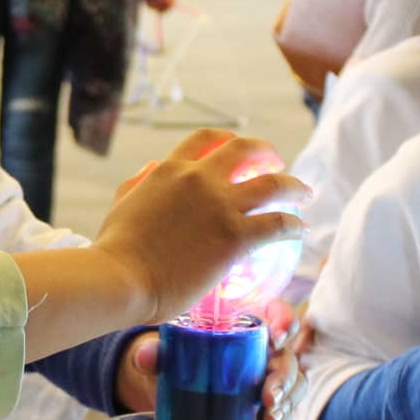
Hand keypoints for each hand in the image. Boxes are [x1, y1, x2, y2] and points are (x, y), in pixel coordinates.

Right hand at [92, 130, 309, 323]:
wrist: (121, 279)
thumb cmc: (114, 251)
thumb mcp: (121, 204)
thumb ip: (139, 183)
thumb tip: (152, 168)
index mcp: (170, 169)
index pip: (206, 140)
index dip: (228, 140)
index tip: (238, 151)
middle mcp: (200, 179)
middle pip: (246, 150)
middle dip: (268, 153)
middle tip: (278, 165)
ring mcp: (221, 206)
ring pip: (273, 185)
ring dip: (294, 186)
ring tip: (304, 194)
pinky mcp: (236, 237)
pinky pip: (277, 225)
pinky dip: (294, 226)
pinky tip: (301, 232)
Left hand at [114, 299, 302, 419]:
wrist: (171, 387)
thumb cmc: (177, 359)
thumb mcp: (166, 354)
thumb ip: (156, 352)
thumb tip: (145, 357)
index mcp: (246, 327)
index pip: (277, 314)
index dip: (284, 320)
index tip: (276, 336)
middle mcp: (264, 351)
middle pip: (289, 357)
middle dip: (284, 378)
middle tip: (268, 398)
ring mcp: (268, 379)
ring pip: (295, 386)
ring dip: (287, 404)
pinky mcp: (265, 405)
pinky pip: (286, 412)